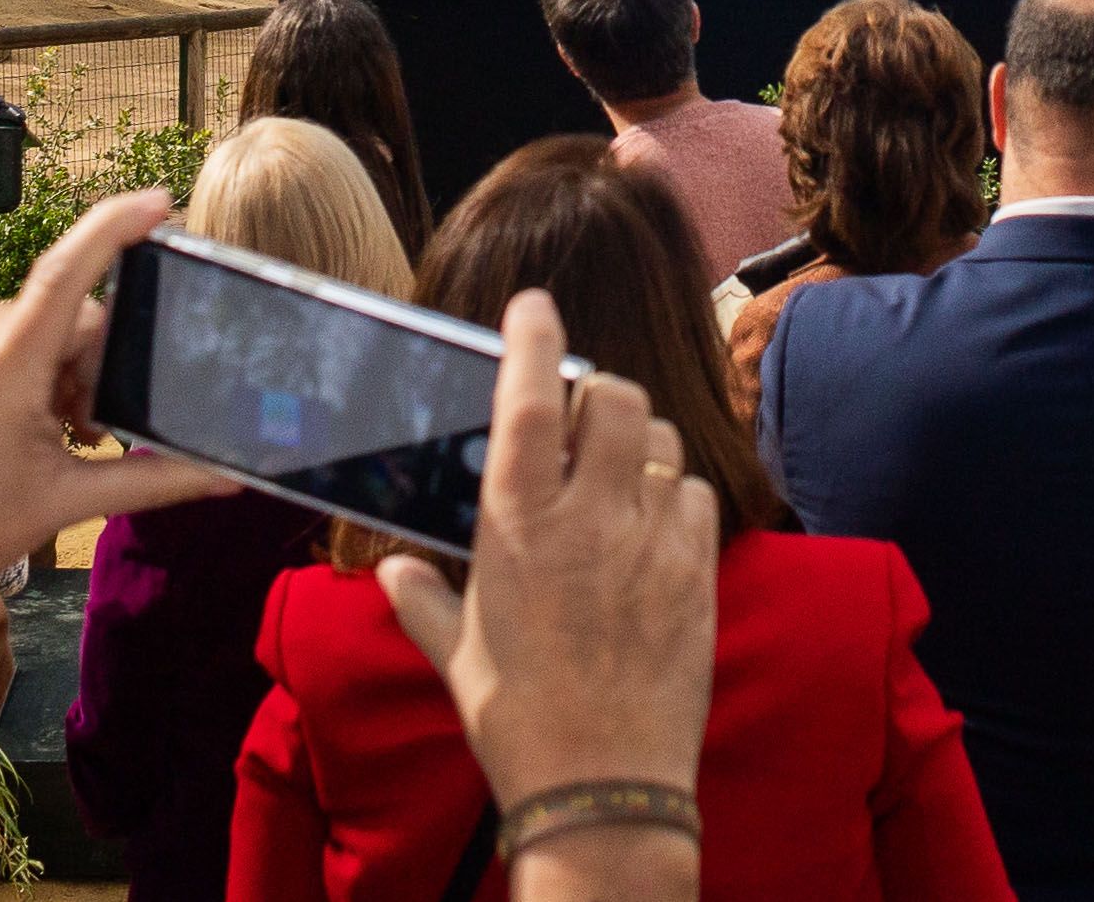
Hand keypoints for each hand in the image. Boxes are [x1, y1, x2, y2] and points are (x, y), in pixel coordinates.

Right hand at [376, 289, 717, 803]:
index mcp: (520, 528)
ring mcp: (654, 543)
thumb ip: (423, 600)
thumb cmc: (518, 722)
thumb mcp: (457, 657)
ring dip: (640, 443)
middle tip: (581, 418)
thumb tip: (393, 572)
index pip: (529, 401)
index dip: (533, 339)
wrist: (604, 787)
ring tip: (617, 475)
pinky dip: (678, 496)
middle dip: (599, 392)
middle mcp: (592, 519)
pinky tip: (655, 527)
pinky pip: (700, 498)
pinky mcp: (699, 574)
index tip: (533, 306)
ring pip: (665, 442)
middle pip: (617, 398)